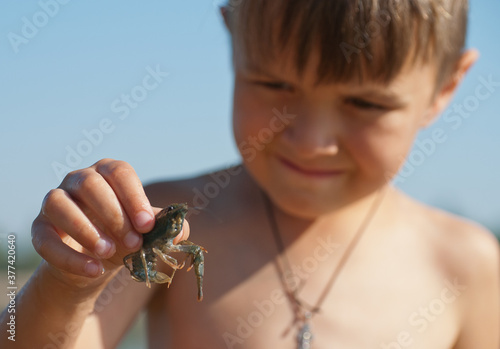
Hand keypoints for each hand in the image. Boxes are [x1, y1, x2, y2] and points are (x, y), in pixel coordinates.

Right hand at [31, 159, 189, 287]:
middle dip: (115, 215)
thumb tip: (180, 230)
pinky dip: (69, 257)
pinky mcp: (39, 229)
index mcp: (108, 173)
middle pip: (91, 184)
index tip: (147, 225)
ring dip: (85, 230)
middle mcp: (79, 180)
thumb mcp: (147, 232)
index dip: (134, 197)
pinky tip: (93, 270)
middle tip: (134, 242)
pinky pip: (45, 239)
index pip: (120, 172)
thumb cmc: (125, 237)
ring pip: (59, 204)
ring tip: (108, 252)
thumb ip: (166, 228)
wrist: (96, 263)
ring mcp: (55, 201)